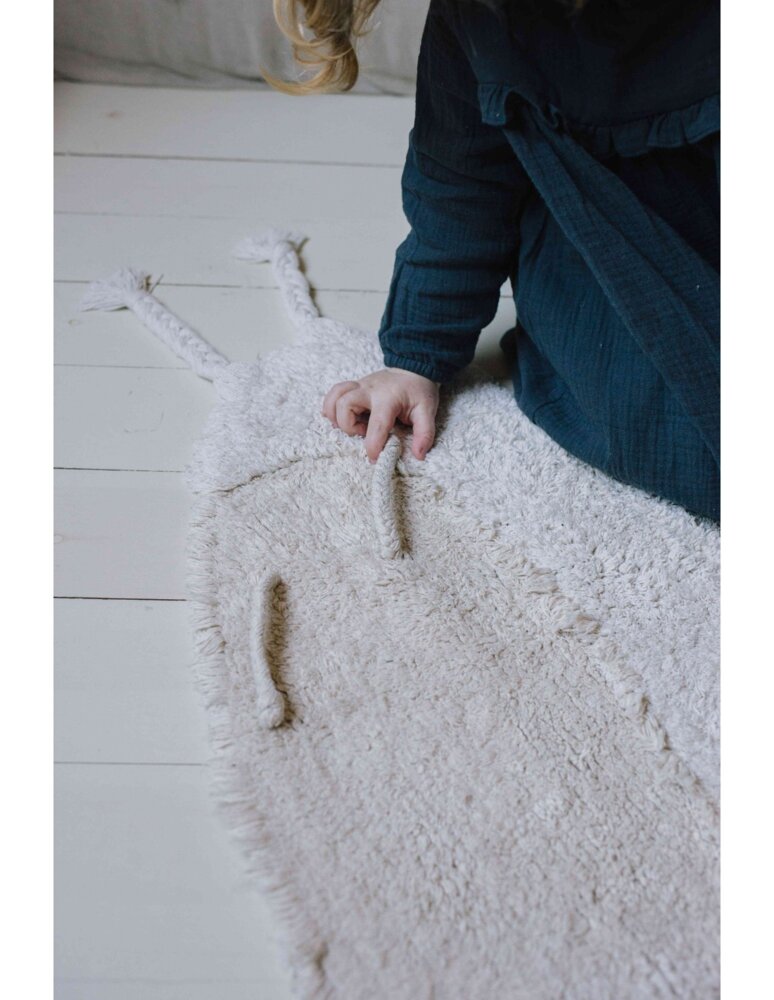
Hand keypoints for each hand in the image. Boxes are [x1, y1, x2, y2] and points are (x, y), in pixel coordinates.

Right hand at [321, 367, 439, 462]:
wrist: (413, 368)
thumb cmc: (418, 391)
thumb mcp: (427, 411)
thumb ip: (424, 433)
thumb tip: (419, 455)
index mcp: (388, 398)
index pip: (376, 425)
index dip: (373, 446)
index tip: (374, 458)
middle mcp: (369, 390)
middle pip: (344, 405)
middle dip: (349, 426)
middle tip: (364, 431)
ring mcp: (359, 386)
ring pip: (334, 397)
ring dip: (336, 416)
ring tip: (351, 425)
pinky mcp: (353, 387)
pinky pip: (333, 394)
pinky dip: (331, 408)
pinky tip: (339, 418)